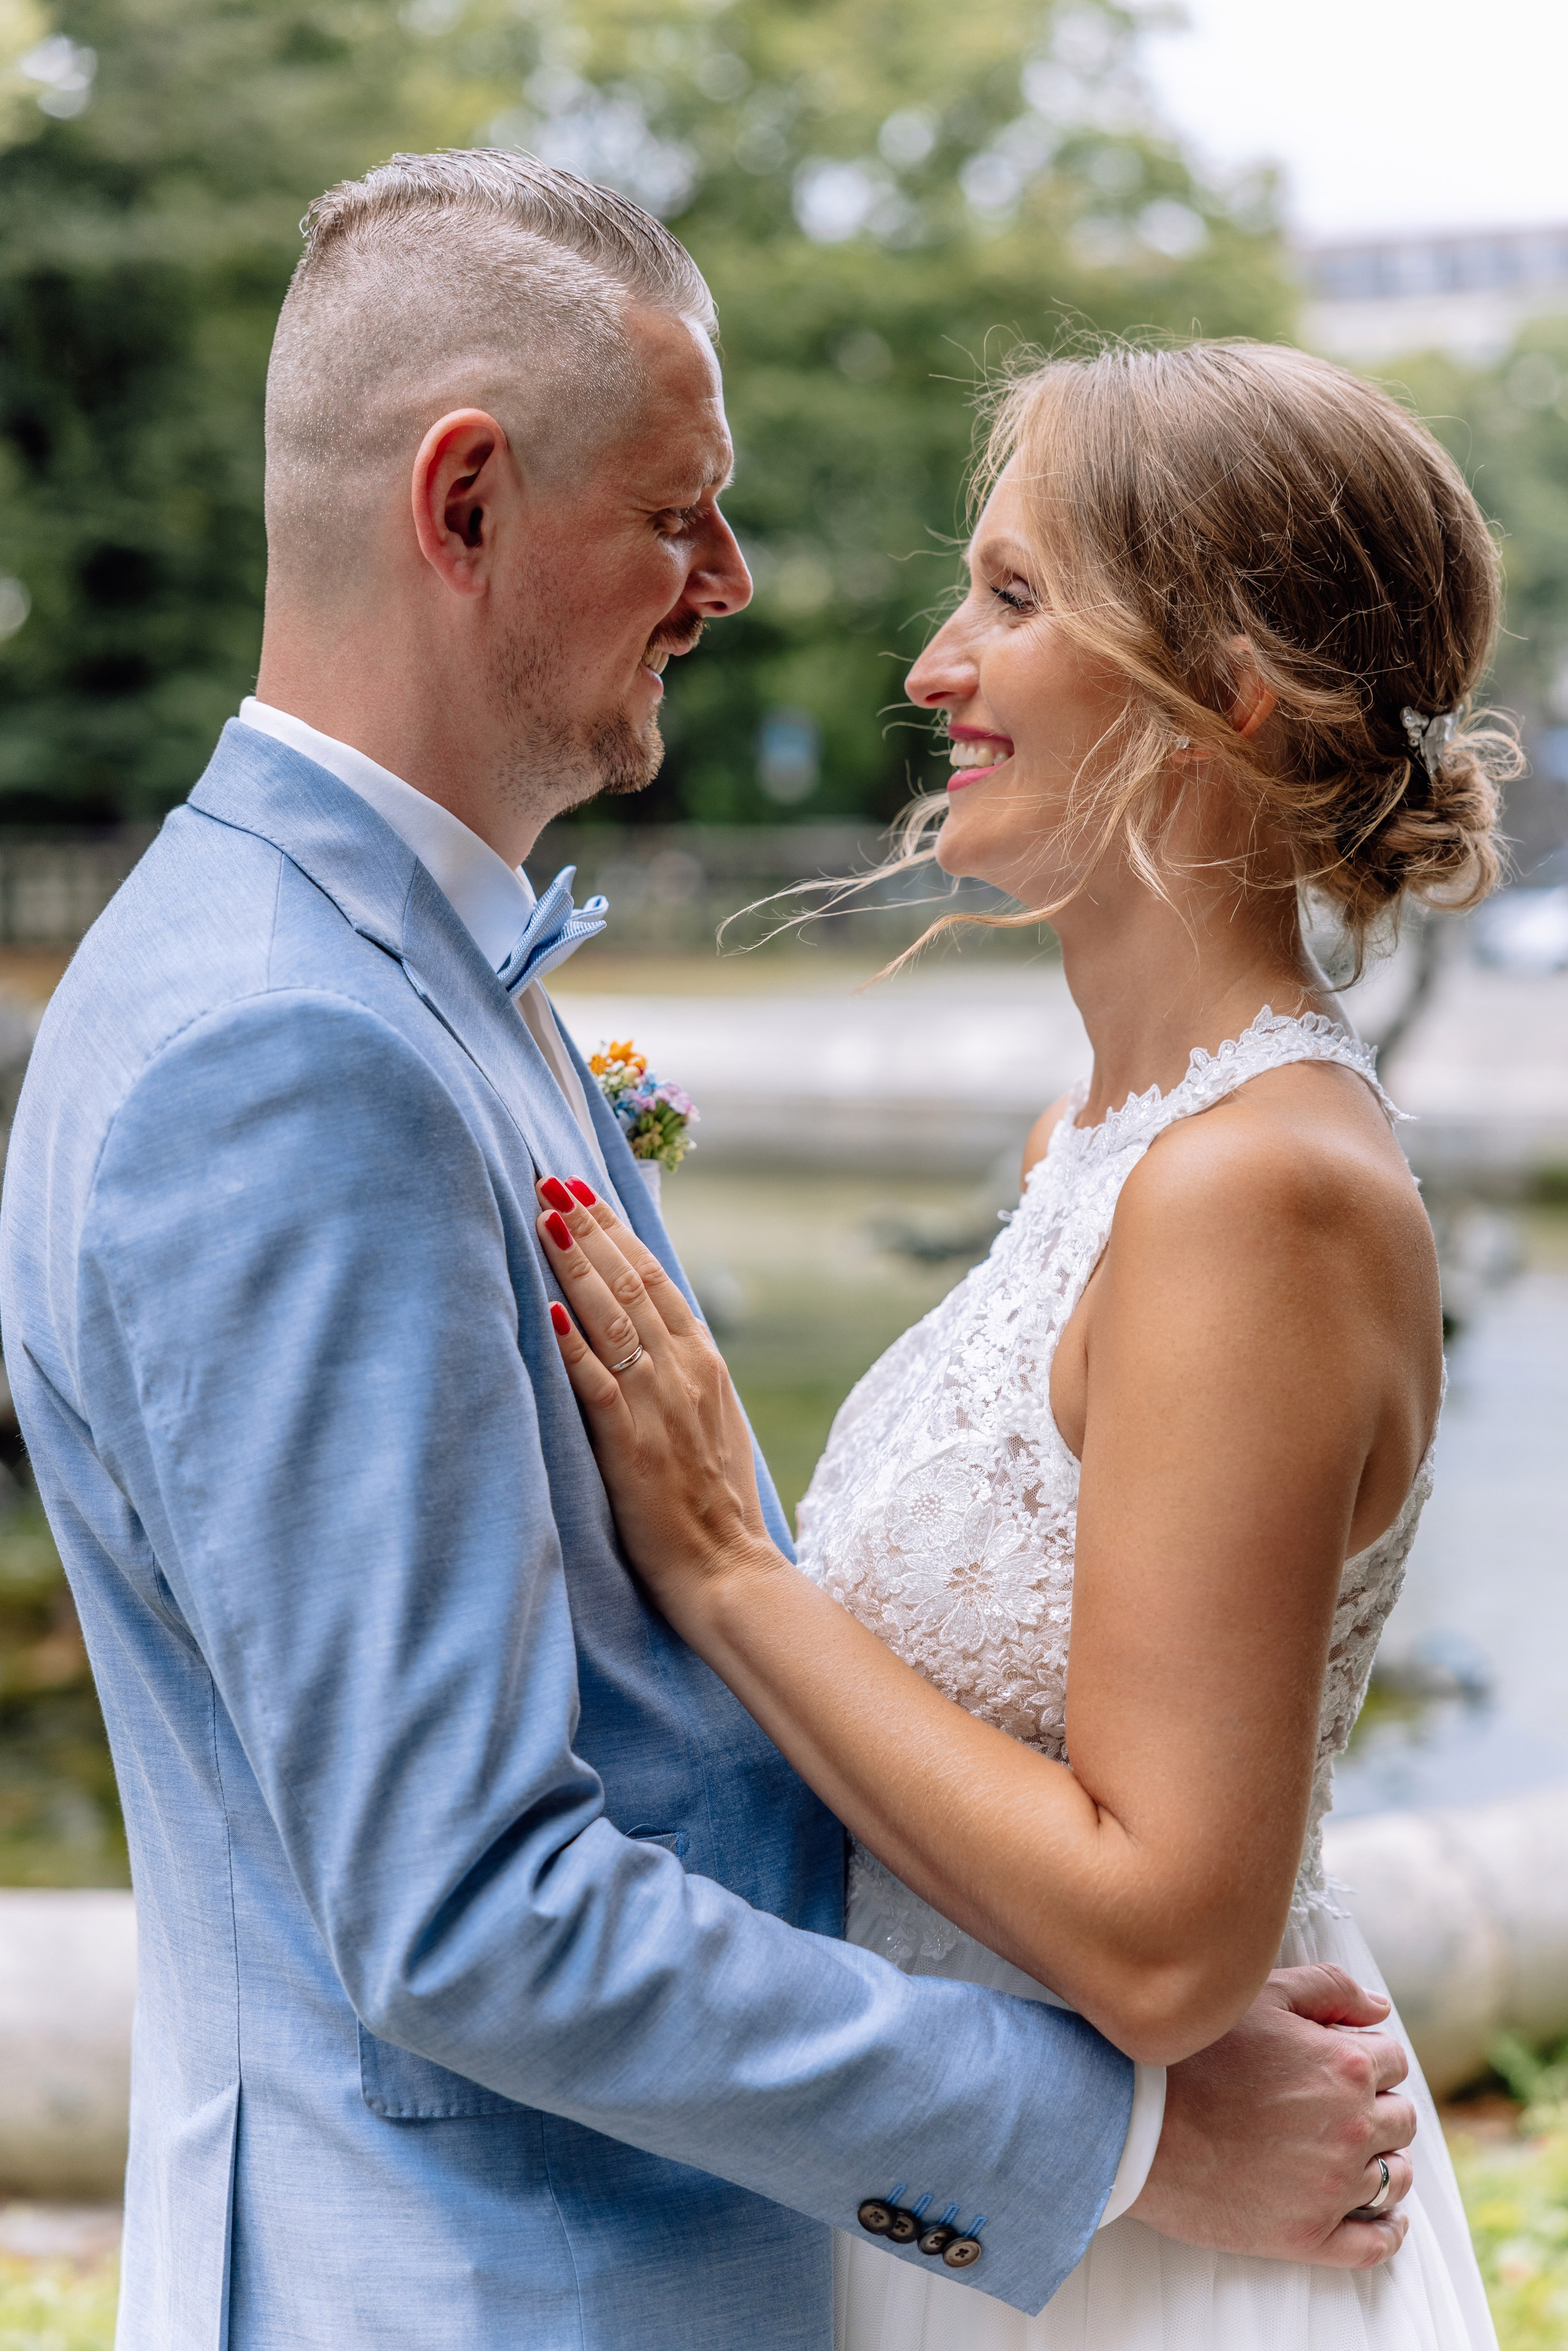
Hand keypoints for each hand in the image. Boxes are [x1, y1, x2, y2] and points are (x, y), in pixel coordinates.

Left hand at [535, 1177, 781, 1620]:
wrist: (728, 1570)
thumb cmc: (713, 1503)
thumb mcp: (710, 1421)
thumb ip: (682, 1373)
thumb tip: (650, 1333)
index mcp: (704, 1363)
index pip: (655, 1277)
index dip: (615, 1231)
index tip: (580, 1191)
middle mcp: (684, 1373)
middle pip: (630, 1283)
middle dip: (587, 1228)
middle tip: (549, 1181)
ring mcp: (660, 1407)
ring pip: (613, 1319)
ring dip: (575, 1265)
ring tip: (543, 1219)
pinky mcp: (633, 1447)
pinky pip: (599, 1386)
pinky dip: (574, 1347)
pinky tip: (550, 1313)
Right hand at [1129, 1964, 1415, 2267]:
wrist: (1135, 2120)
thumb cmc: (1191, 2053)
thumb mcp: (1260, 1995)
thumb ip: (1330, 1989)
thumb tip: (1377, 2007)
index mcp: (1344, 2066)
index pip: (1393, 2060)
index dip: (1369, 2057)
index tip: (1343, 2064)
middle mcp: (1350, 2127)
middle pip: (1400, 2119)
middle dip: (1378, 2106)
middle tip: (1339, 2105)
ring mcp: (1331, 2187)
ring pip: (1395, 2177)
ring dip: (1384, 2161)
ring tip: (1352, 2154)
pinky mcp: (1308, 2235)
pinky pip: (1375, 2245)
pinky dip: (1387, 2231)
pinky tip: (1381, 2218)